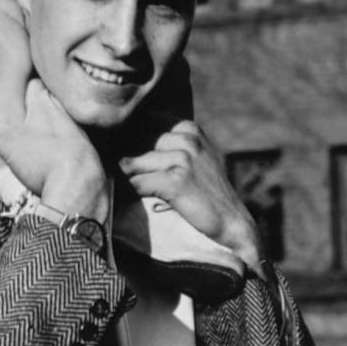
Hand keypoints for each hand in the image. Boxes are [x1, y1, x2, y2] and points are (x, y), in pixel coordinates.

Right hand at [0, 79, 108, 220]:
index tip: (22, 86)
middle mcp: (65, 116)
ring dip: (56, 128)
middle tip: (29, 112)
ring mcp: (79, 136)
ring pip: (66, 124)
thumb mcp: (7, 143)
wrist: (80, 188)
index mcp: (46, 107)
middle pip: (53, 102)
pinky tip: (59, 160)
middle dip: (42, 105)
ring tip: (43, 138)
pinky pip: (75, 147)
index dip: (28, 85)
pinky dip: (66, 149)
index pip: (36, 85)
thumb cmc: (44, 159)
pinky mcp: (88, 156)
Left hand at [119, 121, 260, 267]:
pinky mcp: (177, 182)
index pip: (145, 123)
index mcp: (189, 129)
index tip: (117, 148)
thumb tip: (125, 144)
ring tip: (117, 185)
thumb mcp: (193, 158)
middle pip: (136, 143)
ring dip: (124, 178)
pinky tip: (128, 197)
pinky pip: (138, 183)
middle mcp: (187, 139)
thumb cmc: (206, 192)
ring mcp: (183, 159)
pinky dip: (129, 192)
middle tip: (114, 171)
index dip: (127, 138)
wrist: (232, 222)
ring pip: (134, 164)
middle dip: (124, 159)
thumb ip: (168, 146)